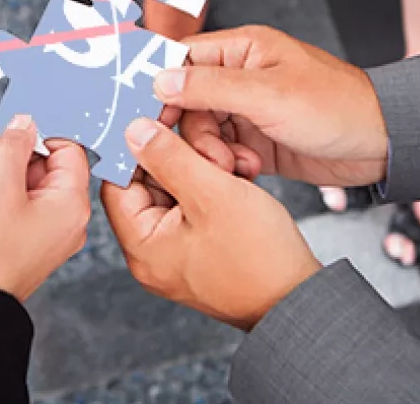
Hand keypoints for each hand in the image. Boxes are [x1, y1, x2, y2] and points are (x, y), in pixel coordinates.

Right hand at [0, 116, 90, 300]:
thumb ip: (14, 146)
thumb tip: (27, 121)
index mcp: (72, 205)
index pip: (68, 149)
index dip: (36, 135)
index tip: (7, 133)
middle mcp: (69, 221)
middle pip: (49, 166)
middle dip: (13, 153)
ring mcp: (51, 234)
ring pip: (33, 184)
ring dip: (3, 170)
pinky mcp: (32, 244)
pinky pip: (25, 206)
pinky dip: (3, 193)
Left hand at [101, 119, 319, 330]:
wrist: (301, 298)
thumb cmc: (259, 257)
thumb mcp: (211, 194)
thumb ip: (169, 157)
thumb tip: (133, 132)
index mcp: (143, 247)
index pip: (118, 184)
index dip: (134, 148)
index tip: (154, 121)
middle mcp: (154, 255)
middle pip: (150, 187)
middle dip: (181, 159)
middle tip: (211, 148)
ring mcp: (179, 255)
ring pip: (178, 193)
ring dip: (204, 170)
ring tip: (234, 166)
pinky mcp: (203, 252)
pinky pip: (198, 209)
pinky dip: (216, 189)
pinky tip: (241, 178)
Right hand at [151, 25, 389, 187]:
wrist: (382, 145)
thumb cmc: (340, 107)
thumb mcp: (269, 95)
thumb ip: (211, 86)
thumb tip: (161, 80)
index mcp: (242, 49)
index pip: (181, 60)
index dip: (161, 89)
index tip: (152, 118)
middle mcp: (241, 76)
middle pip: (186, 102)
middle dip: (194, 133)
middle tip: (213, 154)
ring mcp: (248, 109)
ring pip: (202, 131)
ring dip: (213, 153)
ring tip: (238, 165)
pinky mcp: (256, 140)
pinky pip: (222, 152)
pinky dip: (228, 165)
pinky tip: (247, 172)